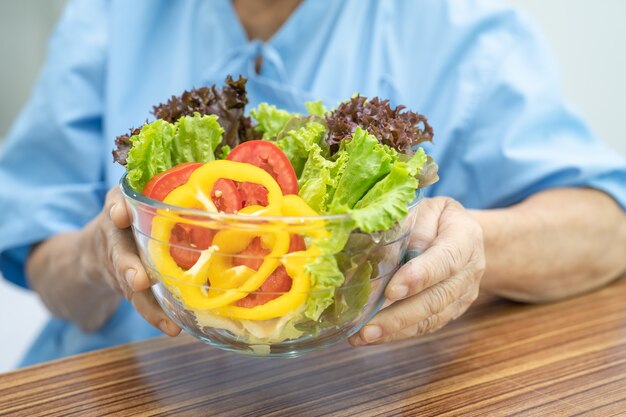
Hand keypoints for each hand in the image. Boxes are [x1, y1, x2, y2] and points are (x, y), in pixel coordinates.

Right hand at [81, 186, 180, 334]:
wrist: (94, 249)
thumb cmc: (138, 213)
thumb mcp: (145, 194)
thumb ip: (172, 187)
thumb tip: (227, 173)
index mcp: (121, 207)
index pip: (114, 204)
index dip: (116, 209)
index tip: (119, 215)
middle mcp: (114, 236)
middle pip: (119, 252)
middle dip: (128, 267)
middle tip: (139, 280)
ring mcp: (118, 264)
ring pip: (129, 285)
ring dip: (146, 303)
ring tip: (164, 321)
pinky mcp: (126, 287)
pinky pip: (140, 303)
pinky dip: (155, 316)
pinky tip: (172, 329)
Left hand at [349, 197, 484, 345]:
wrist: (465, 235)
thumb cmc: (437, 218)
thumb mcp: (427, 209)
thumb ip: (411, 226)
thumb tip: (384, 250)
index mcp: (465, 237)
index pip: (445, 260)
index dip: (419, 277)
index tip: (391, 291)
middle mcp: (469, 270)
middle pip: (436, 298)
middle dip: (399, 315)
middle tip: (367, 326)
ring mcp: (463, 295)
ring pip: (431, 318)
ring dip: (395, 330)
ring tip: (363, 336)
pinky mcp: (452, 311)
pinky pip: (426, 326)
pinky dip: (398, 333)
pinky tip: (371, 336)